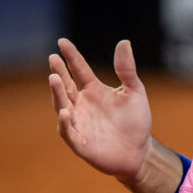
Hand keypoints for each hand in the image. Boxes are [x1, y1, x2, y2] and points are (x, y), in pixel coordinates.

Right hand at [49, 38, 152, 182]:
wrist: (139, 150)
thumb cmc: (135, 121)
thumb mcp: (135, 92)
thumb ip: (127, 70)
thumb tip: (124, 42)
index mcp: (94, 90)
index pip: (79, 70)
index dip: (71, 56)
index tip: (62, 42)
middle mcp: (82, 104)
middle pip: (66, 86)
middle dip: (59, 73)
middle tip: (53, 58)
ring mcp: (79, 122)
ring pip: (63, 106)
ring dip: (58, 93)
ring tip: (54, 78)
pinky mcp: (80, 142)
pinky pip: (69, 132)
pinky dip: (66, 123)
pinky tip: (66, 112)